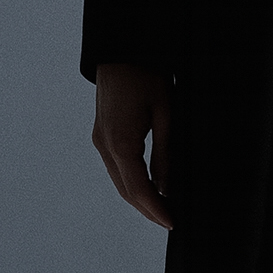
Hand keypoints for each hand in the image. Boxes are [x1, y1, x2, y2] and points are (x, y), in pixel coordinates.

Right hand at [92, 63, 173, 229]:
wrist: (121, 49)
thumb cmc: (146, 75)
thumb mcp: (165, 112)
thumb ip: (165, 152)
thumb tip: (166, 187)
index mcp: (121, 142)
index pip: (138, 188)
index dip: (155, 209)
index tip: (172, 223)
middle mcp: (105, 145)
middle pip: (125, 190)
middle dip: (147, 209)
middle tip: (170, 221)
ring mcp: (100, 140)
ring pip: (119, 180)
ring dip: (138, 197)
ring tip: (162, 208)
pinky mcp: (101, 133)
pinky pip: (116, 166)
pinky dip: (131, 180)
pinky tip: (147, 184)